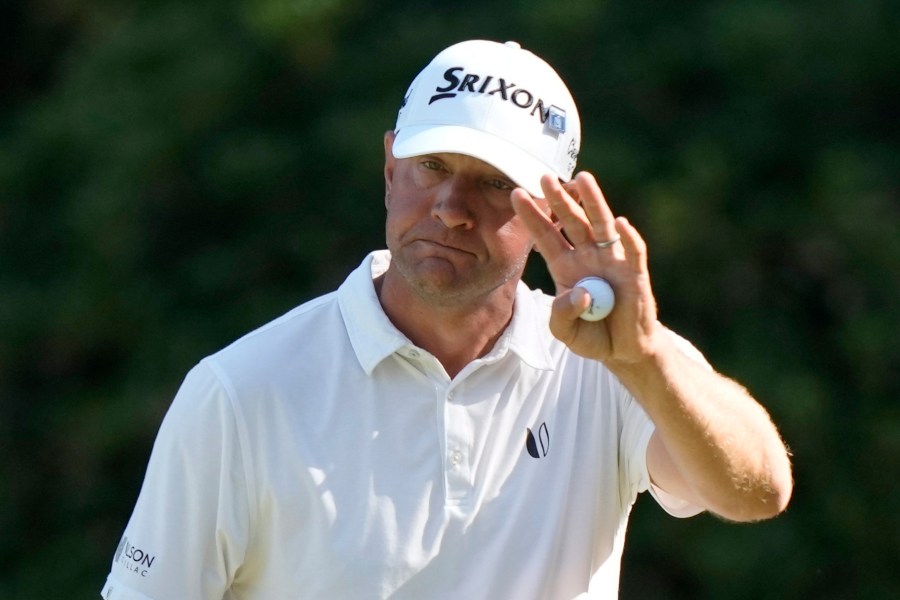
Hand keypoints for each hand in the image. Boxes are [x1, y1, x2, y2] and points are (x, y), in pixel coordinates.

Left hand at [510, 172, 659, 363]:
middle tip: (544, 177)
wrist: (623, 350)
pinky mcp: (635, 273)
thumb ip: (562, 315)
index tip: (516, 194)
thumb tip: (580, 293)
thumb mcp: (565, 332)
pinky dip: (628, 237)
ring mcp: (612, 261)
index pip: (545, 235)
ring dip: (593, 202)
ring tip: (583, 178)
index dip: (532, 216)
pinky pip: (633, 251)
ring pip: (601, 225)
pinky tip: (620, 223)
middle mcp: (587, 256)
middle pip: (571, 221)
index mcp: (565, 266)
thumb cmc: (592, 334)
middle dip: (559, 200)